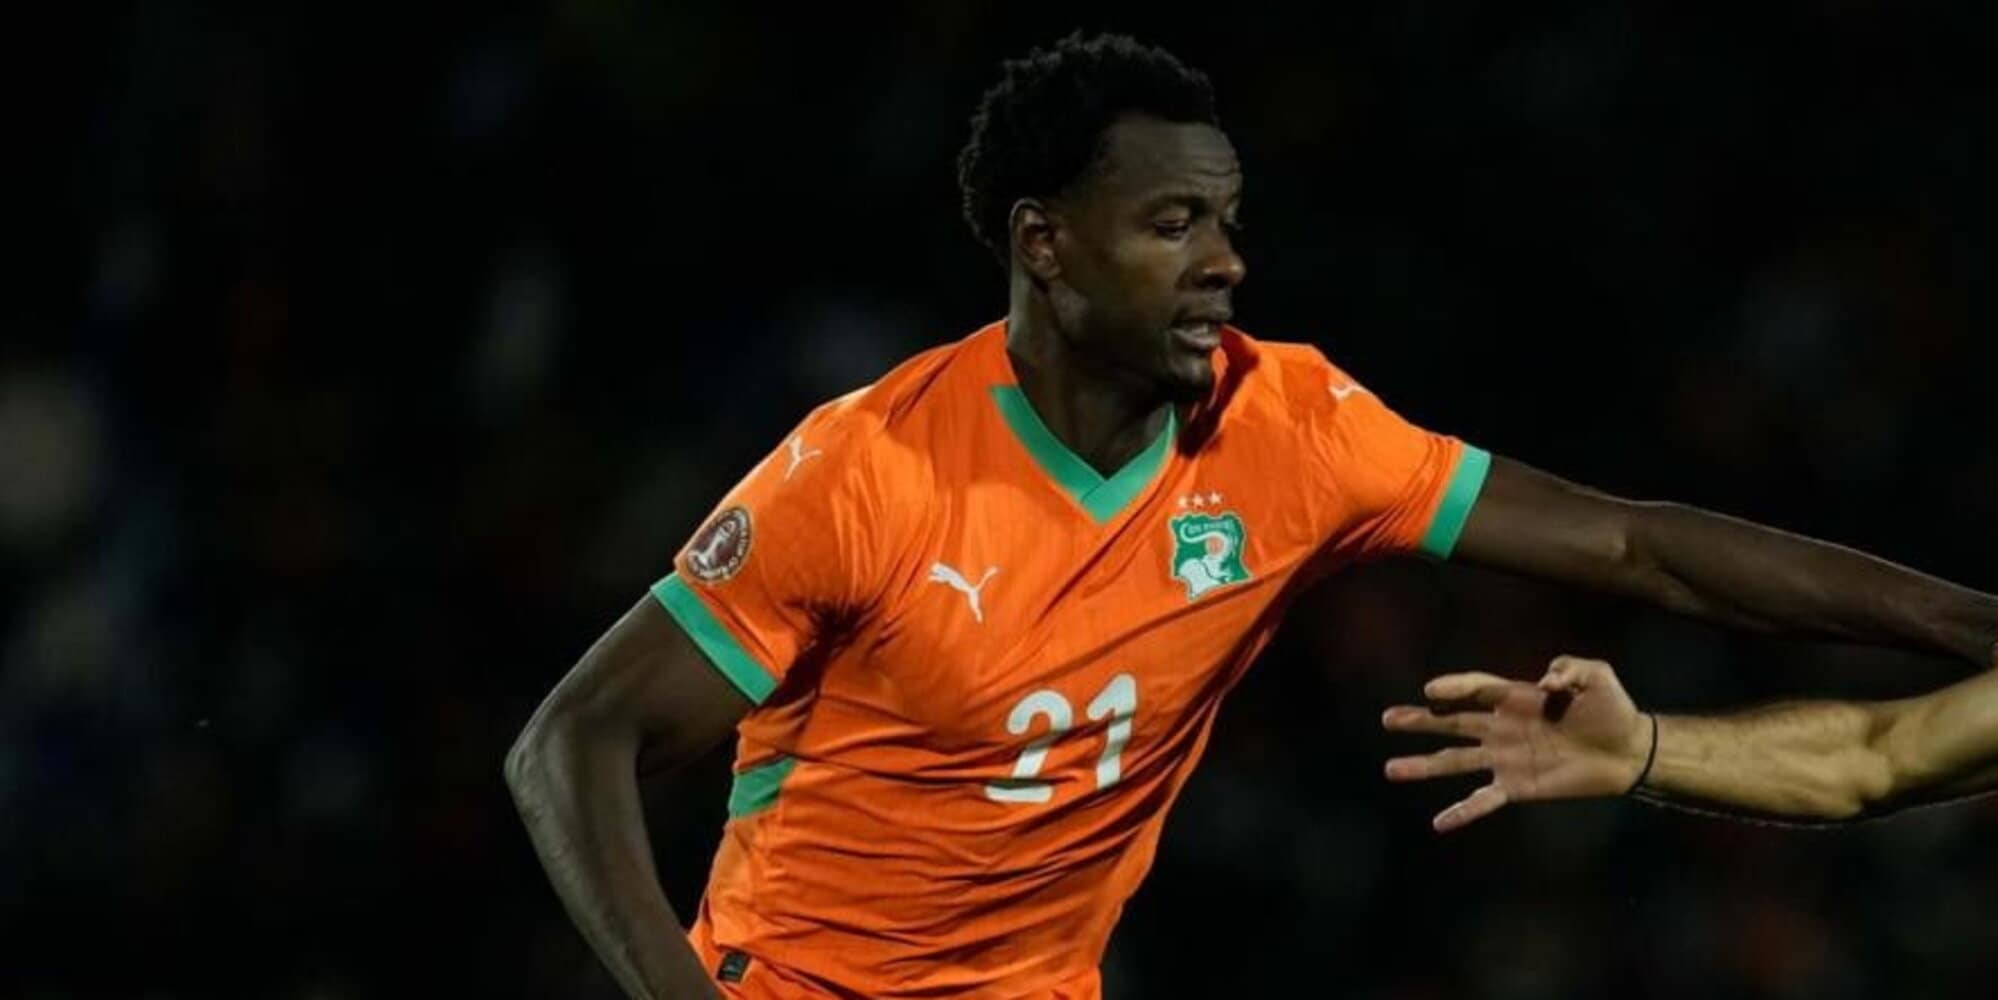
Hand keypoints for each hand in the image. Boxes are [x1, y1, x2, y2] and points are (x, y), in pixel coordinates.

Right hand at [1381, 656, 1652, 831]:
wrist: (1628, 752)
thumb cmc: (1612, 710)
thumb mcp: (1597, 676)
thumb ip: (1572, 669)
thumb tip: (1546, 682)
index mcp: (1516, 696)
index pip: (1475, 688)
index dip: (1453, 688)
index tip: (1431, 691)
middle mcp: (1501, 726)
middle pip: (1452, 722)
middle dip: (1420, 720)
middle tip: (1389, 719)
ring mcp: (1505, 758)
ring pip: (1455, 761)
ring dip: (1423, 765)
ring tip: (1391, 769)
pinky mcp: (1517, 787)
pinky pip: (1482, 800)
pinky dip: (1462, 812)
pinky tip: (1439, 823)